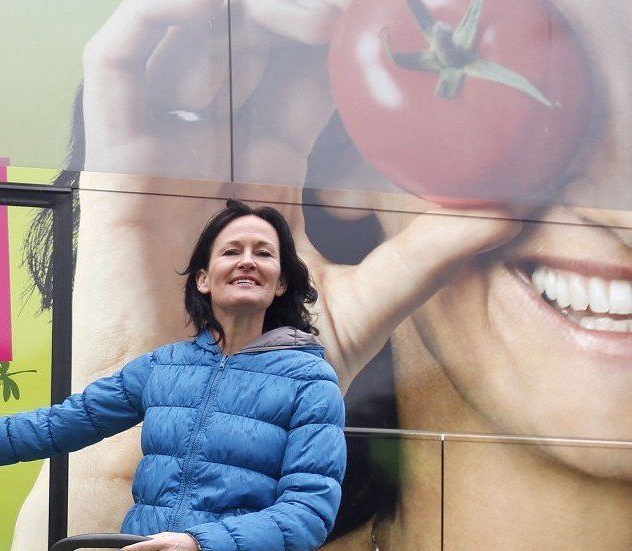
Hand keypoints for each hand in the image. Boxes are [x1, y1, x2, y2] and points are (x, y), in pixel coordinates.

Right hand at [81, 0, 521, 382]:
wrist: (200, 426)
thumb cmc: (266, 381)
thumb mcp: (368, 305)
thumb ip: (433, 255)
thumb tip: (515, 210)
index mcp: (270, 186)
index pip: (305, 82)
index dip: (347, 42)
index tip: (406, 19)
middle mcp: (215, 161)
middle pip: (251, 46)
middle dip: (301, 13)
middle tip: (365, 9)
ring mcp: (164, 158)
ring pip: (188, 39)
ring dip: (241, 6)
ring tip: (316, 18)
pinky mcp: (116, 165)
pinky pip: (116, 64)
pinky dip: (155, 15)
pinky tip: (215, 6)